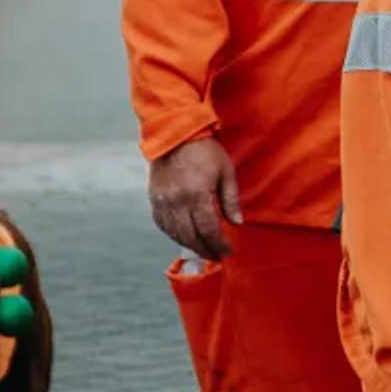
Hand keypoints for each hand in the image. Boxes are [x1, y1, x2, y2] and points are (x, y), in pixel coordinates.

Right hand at [147, 136, 240, 260]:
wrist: (175, 134)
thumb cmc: (205, 151)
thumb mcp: (225, 171)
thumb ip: (230, 199)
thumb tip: (237, 222)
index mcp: (196, 194)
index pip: (208, 229)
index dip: (218, 243)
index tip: (227, 251)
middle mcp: (176, 201)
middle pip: (190, 236)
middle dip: (205, 249)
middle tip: (217, 256)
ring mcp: (162, 201)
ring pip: (175, 233)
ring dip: (190, 245)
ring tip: (204, 250)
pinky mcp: (153, 199)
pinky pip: (162, 224)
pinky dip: (174, 234)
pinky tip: (184, 237)